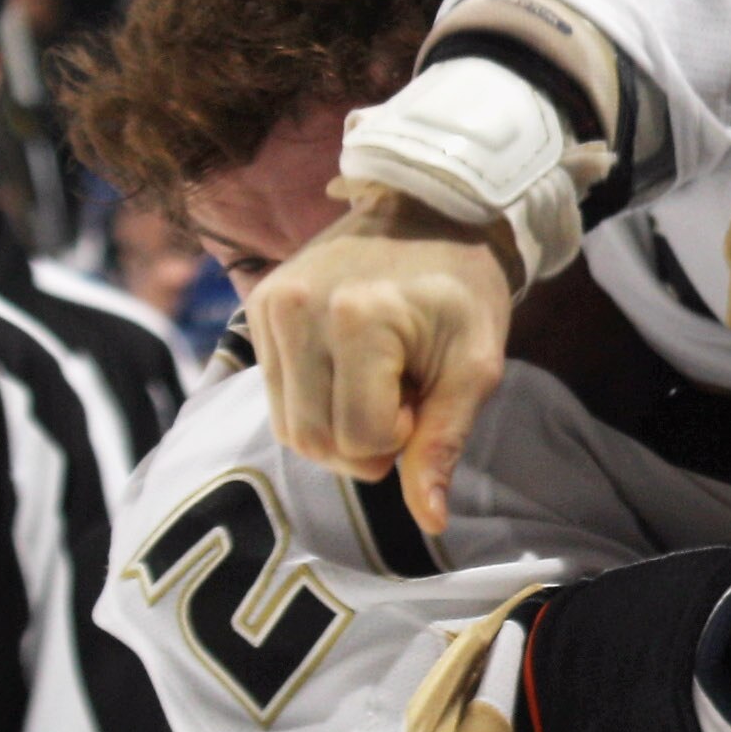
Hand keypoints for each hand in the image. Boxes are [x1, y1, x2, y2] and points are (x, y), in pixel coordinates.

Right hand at [244, 182, 516, 535]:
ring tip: (377, 377)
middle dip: (364, 442)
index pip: (358, 440)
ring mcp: (269, 306)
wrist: (430, 212)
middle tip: (402, 393)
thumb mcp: (475, 367)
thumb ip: (444, 442)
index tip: (423, 393)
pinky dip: (315, 400)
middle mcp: (298, 309)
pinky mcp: (255, 307)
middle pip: (313, 442)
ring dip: (337, 425)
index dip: (398, 438)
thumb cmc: (463, 291)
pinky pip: (274, 395)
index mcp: (358, 319)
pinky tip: (350, 366)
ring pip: (288, 427)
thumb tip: (429, 519)